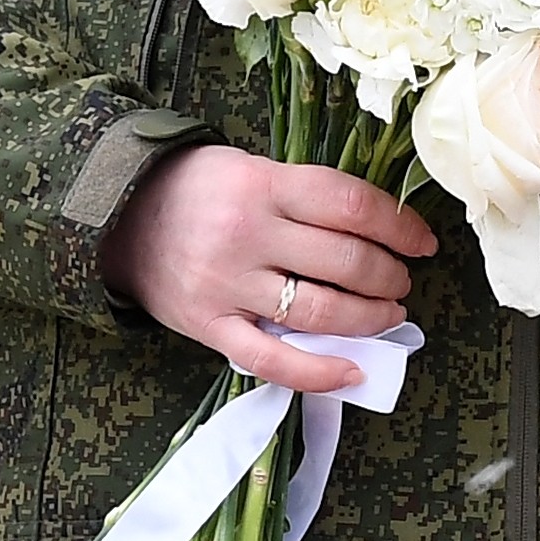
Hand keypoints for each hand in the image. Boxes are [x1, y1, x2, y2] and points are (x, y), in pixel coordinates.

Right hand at [100, 146, 435, 397]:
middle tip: (401, 280)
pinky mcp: (210, 326)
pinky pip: (272, 359)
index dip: (399, 226)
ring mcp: (228, 285)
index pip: (351, 206)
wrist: (117, 217)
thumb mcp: (249, 167)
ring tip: (388, 314)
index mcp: (264, 185)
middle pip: (344, 261)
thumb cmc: (195, 189)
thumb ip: (302, 196)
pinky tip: (354, 370)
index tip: (422, 242)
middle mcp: (248, 234)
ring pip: (319, 312)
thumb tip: (374, 228)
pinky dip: (319, 372)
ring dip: (369, 317)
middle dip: (389, 275)